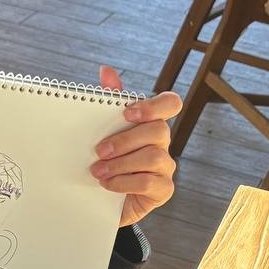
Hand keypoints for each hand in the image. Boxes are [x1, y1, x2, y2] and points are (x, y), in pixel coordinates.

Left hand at [91, 66, 181, 226]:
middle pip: (159, 130)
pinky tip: (107, 184)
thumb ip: (108, 101)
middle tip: (99, 151)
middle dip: (125, 140)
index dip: (154, 106)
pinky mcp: (163, 189)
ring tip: (98, 171)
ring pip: (154, 157)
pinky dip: (124, 183)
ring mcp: (166, 166)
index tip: (128, 113)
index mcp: (150, 122)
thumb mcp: (102, 130)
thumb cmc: (107, 159)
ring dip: (121, 164)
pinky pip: (150, 182)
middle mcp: (162, 142)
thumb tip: (106, 70)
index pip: (170, 103)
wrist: (100, 198)